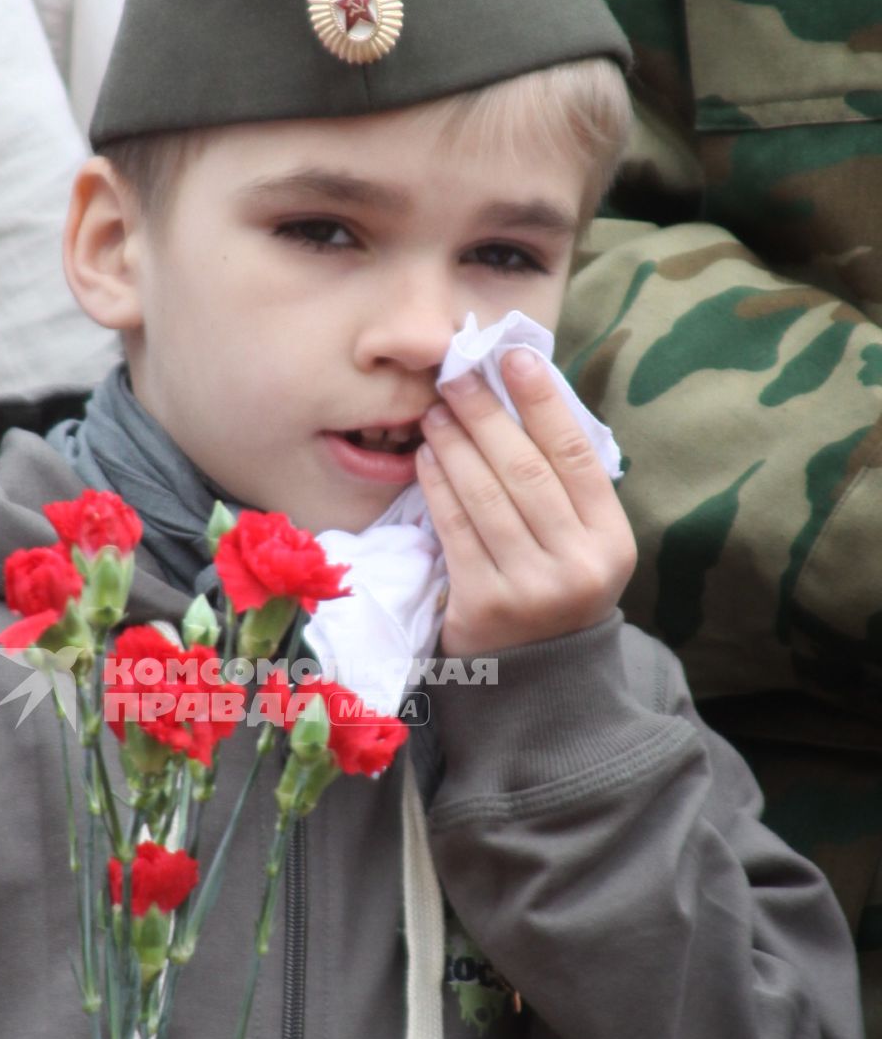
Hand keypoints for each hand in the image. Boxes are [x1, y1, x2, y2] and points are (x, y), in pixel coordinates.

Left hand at [416, 349, 635, 655]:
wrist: (536, 682)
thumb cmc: (554, 592)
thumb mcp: (581, 546)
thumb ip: (564, 487)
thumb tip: (524, 397)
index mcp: (612, 541)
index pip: (575, 455)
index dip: (544, 401)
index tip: (514, 356)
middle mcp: (578, 566)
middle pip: (526, 471)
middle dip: (487, 415)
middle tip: (456, 376)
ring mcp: (531, 589)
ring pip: (486, 497)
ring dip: (455, 444)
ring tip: (436, 410)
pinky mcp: (483, 606)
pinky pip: (455, 530)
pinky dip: (438, 487)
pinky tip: (427, 457)